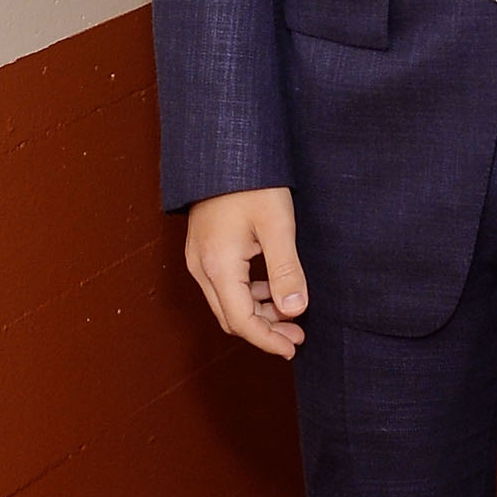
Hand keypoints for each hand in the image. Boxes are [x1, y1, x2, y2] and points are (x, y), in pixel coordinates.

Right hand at [184, 187, 307, 358]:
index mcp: (218, 266)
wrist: (224, 149)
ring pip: (226, 303)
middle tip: (297, 334)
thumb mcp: (277, 226)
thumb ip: (286, 271)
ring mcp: (199, 258)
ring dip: (258, 314)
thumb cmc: (253, 182)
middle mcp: (201, 267)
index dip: (267, 340)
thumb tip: (295, 311)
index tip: (293, 347)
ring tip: (290, 315)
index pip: (241, 321)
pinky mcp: (204, 250)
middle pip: (230, 317)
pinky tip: (272, 290)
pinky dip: (248, 296)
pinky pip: (224, 286)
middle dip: (264, 331)